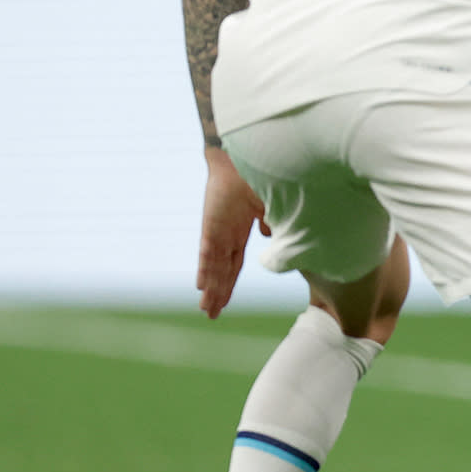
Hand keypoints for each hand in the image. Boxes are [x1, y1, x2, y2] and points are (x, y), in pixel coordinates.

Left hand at [197, 147, 269, 318]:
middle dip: (218, 292)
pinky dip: (205, 270)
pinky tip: (202, 286)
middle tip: (211, 314)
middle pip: (222, 270)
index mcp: (238, 231)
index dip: (229, 282)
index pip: (233, 263)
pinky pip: (208, 253)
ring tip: (207, 309)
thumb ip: (268, 220)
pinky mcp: (212, 225)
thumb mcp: (268, 203)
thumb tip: (267, 233)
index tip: (224, 300)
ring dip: (211, 289)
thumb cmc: (258, 176)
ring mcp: (218, 231)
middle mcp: (226, 235)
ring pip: (214, 267)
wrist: (245, 157)